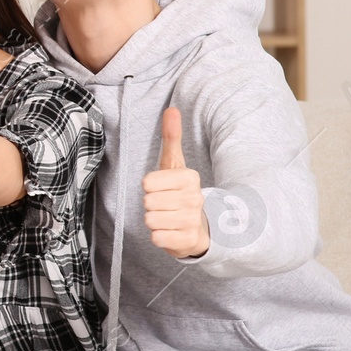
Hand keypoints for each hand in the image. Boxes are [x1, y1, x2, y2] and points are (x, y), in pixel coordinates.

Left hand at [143, 107, 209, 257]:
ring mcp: (194, 220)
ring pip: (150, 220)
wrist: (202, 227)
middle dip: (150, 205)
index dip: (149, 187)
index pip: (147, 182)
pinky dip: (159, 237)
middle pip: (147, 202)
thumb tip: (172, 109)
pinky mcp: (190, 241)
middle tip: (164, 206)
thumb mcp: (174, 164)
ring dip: (154, 221)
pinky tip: (170, 232)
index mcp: (189, 177)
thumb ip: (171, 137)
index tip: (162, 189)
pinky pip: (157, 238)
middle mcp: (195, 198)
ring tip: (167, 218)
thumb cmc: (180, 192)